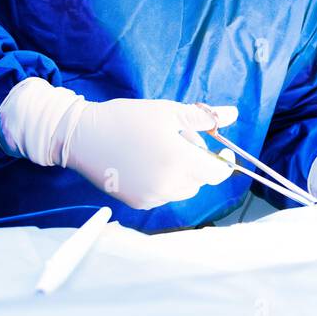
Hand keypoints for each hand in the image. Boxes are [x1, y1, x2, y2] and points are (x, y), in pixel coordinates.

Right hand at [0, 78, 235, 209]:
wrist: (83, 137)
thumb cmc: (128, 119)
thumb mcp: (169, 112)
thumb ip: (204, 117)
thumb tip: (233, 114)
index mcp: (180, 162)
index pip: (217, 173)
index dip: (223, 162)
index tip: (221, 149)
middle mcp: (168, 185)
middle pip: (200, 180)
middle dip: (197, 161)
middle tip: (177, 138)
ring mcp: (152, 198)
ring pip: (183, 189)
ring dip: (182, 172)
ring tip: (160, 149)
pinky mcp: (139, 203)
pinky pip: (164, 194)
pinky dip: (165, 181)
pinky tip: (147, 162)